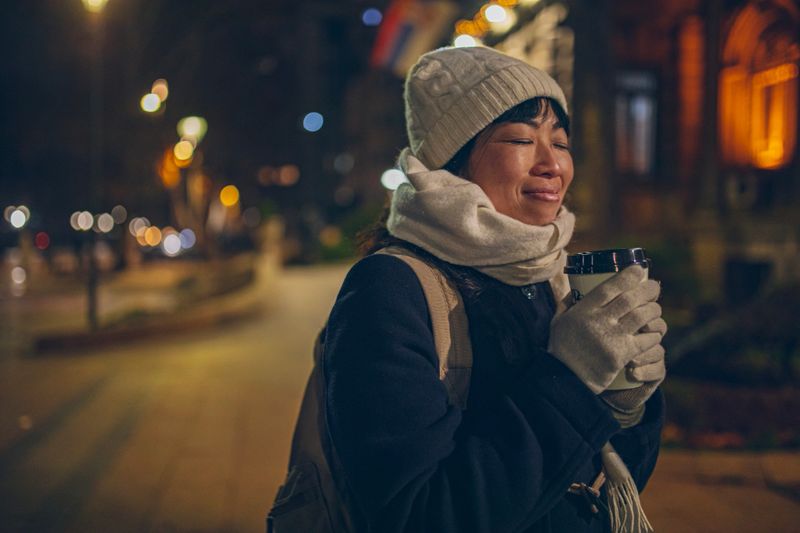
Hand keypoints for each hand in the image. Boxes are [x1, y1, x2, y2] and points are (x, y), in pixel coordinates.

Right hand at [548, 266, 661, 393]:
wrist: (565, 379)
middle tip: (656, 287)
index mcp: (583, 310)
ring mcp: (611, 338)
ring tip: (656, 309)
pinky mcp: (621, 355)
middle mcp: (598, 321)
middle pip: (630, 299)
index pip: (609, 287)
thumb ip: (566, 302)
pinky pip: (645, 340)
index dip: (627, 276)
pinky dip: (653, 335)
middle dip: (647, 290)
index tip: (639, 270)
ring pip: (641, 317)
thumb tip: (572, 286)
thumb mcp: (558, 321)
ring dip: (654, 311)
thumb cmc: (561, 349)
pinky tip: (655, 333)